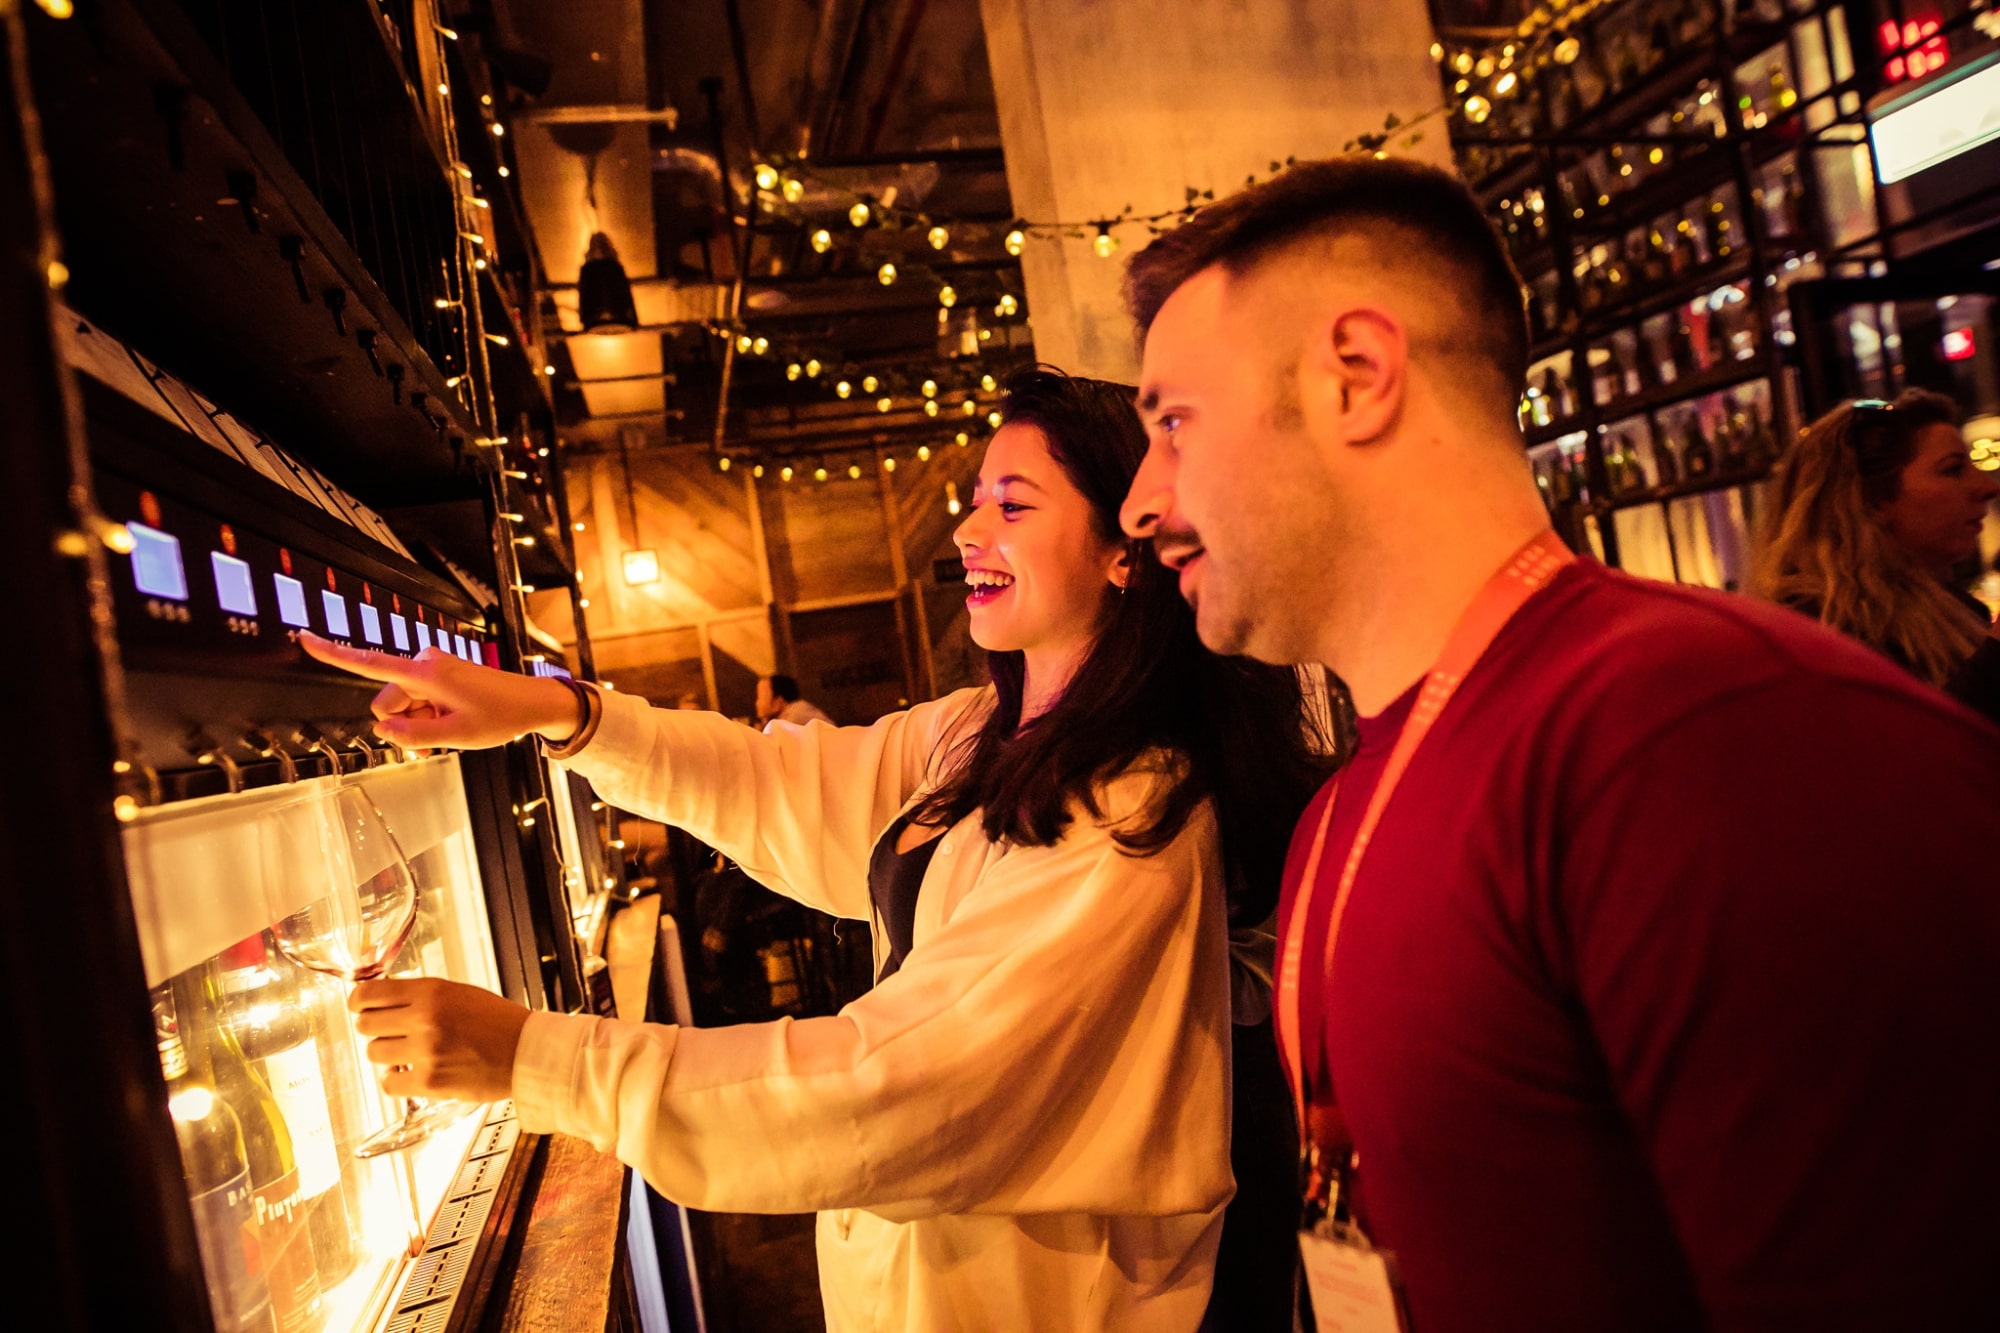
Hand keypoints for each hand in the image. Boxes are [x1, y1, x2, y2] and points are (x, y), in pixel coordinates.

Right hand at [299, 631, 580, 749]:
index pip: (368, 663)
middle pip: (387, 702)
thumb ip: (413, 735)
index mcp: (424, 673)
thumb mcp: (455, 736)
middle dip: (403, 723)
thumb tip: (382, 729)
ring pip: (403, 705)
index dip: (332, 652)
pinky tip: (451, 725)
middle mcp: (423, 664)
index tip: (302, 637)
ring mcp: (432, 669)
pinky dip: (428, 717)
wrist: (533, 702)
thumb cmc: (499, 716)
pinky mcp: (439, 675)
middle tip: (438, 737)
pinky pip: (418, 701)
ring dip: (419, 723)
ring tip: (451, 731)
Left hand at [350, 978, 528, 1102]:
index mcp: (432, 991)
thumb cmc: (499, 1022)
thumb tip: (382, 1001)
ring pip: (375, 1053)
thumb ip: (421, 996)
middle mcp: (425, 1018)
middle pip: (366, 1025)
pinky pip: (389, 1082)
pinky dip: (397, 1080)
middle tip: (389, 1032)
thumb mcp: (459, 993)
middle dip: (374, 1029)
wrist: (527, 1052)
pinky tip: (413, 1073)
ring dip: (388, 1055)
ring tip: (409, 1053)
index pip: (370, 994)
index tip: (360, 1007)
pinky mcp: (430, 1081)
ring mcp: (426, 1051)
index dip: (359, 1002)